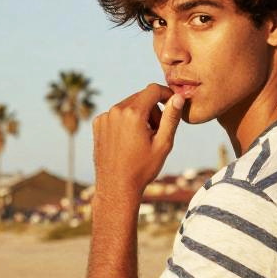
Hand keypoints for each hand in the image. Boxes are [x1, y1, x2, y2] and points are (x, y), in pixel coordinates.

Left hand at [92, 83, 183, 201]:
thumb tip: (178, 97)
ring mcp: (105, 117)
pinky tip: (127, 141)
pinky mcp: (98, 124)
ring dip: (139, 116)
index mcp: (133, 113)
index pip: (153, 90)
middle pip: (141, 97)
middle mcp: (116, 110)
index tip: (172, 104)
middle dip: (152, 110)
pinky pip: (116, 115)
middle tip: (157, 132)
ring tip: (141, 140)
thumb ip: (171, 118)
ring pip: (128, 106)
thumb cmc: (142, 169)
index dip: (166, 94)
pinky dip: (125, 122)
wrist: (116, 187)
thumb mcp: (163, 144)